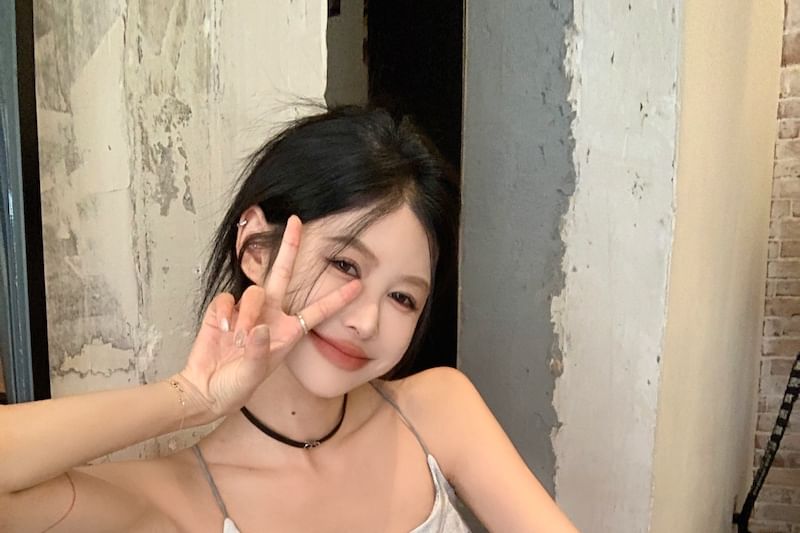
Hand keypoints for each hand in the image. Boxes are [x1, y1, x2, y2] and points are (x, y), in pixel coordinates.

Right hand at [178, 216, 360, 421]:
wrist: (205, 389)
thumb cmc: (237, 385)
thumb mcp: (253, 375)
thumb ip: (259, 350)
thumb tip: (259, 326)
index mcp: (288, 331)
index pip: (317, 311)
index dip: (338, 298)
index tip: (359, 284)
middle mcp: (271, 315)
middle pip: (282, 274)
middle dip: (289, 247)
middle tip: (297, 221)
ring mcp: (247, 310)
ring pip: (252, 292)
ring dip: (246, 315)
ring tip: (237, 339)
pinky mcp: (224, 309)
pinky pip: (227, 300)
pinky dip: (223, 315)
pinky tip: (221, 332)